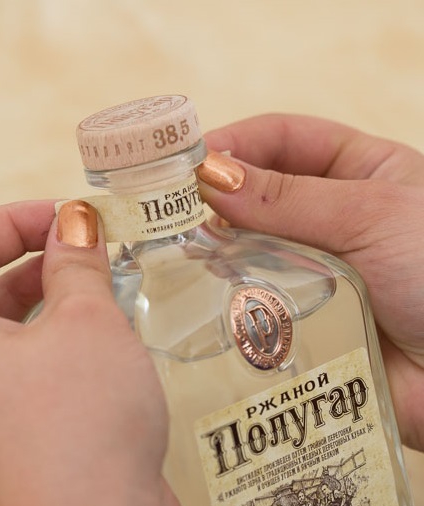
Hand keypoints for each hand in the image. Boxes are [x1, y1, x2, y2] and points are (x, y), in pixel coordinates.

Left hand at [0, 200, 186, 505]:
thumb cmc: (81, 429)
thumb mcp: (88, 325)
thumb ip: (77, 264)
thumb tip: (75, 225)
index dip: (11, 220)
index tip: (65, 217)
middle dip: (33, 257)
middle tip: (87, 246)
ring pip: (7, 331)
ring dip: (51, 300)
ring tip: (101, 285)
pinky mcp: (13, 436)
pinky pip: (29, 369)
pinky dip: (60, 344)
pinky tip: (106, 339)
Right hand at [199, 114, 423, 452]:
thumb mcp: (374, 214)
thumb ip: (291, 199)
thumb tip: (211, 178)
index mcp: (363, 174)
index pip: (285, 141)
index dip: (236, 144)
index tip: (187, 161)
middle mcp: (334, 222)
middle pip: (260, 199)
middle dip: (217, 204)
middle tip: (170, 216)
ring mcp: (316, 275)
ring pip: (252, 255)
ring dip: (219, 256)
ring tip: (183, 259)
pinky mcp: (304, 326)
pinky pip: (257, 309)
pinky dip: (231, 305)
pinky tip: (205, 303)